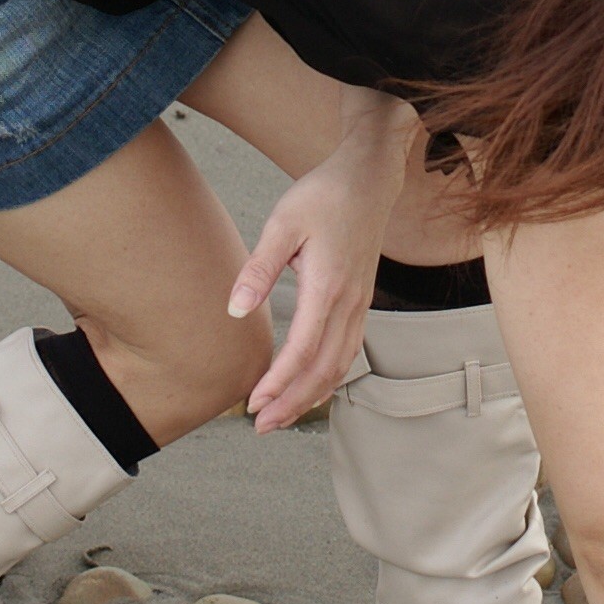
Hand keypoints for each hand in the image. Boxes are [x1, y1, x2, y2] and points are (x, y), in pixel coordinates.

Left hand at [228, 100, 412, 431]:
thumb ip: (259, 268)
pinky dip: (328, 377)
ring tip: (280, 416)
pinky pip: (348, 351)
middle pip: (323, 369)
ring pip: (339, 366)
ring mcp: (360, 304)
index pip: (303, 350)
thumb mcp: (282, 223)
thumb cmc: (324, 195)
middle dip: (292, 403)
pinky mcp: (361, 301)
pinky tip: (310, 386)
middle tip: (261, 425)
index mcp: (328, 286)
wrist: (369, 178)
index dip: (278, 383)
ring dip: (310, 396)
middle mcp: (349, 302)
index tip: (252, 403)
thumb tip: (235, 309)